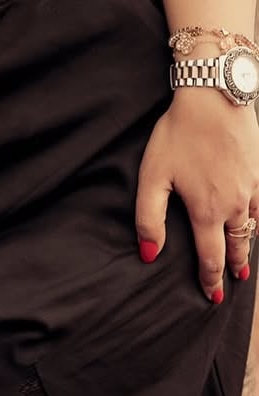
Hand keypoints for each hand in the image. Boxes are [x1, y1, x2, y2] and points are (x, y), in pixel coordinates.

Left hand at [135, 89, 258, 300]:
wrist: (213, 98)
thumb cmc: (178, 134)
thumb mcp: (153, 175)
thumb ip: (148, 217)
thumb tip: (149, 254)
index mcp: (206, 211)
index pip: (210, 257)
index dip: (210, 280)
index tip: (211, 297)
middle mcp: (233, 205)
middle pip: (236, 246)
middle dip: (232, 268)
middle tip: (231, 285)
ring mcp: (250, 188)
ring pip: (252, 227)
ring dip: (246, 246)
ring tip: (243, 260)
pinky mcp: (258, 171)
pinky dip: (257, 221)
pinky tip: (254, 220)